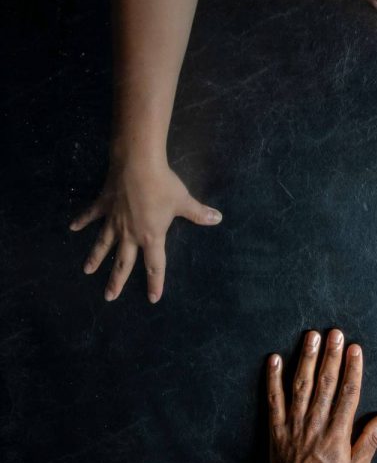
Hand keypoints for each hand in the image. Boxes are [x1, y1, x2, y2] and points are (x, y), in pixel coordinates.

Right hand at [69, 160, 221, 302]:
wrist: (138, 164)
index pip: (155, 264)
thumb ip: (199, 213)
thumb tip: (217, 219)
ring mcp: (114, 220)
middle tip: (109, 296)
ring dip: (96, 257)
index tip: (152, 298)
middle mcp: (130, 233)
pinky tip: (72, 227)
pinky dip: (82, 220)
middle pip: (123, 261)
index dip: (155, 282)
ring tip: (88, 270)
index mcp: (151, 235)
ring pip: (103, 243)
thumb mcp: (183, 201)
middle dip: (117, 280)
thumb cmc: (163, 185)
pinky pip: (91, 215)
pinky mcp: (104, 204)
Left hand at [249, 330, 376, 462]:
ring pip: (301, 384)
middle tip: (335, 333)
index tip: (355, 348)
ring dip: (306, 358)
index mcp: (337, 431)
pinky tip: (274, 358)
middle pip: (325, 382)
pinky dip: (273, 378)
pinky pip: (274, 398)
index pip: (348, 393)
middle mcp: (316, 422)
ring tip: (311, 336)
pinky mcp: (276, 425)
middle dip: (331, 355)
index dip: (352, 368)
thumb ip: (371, 440)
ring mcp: (294, 422)